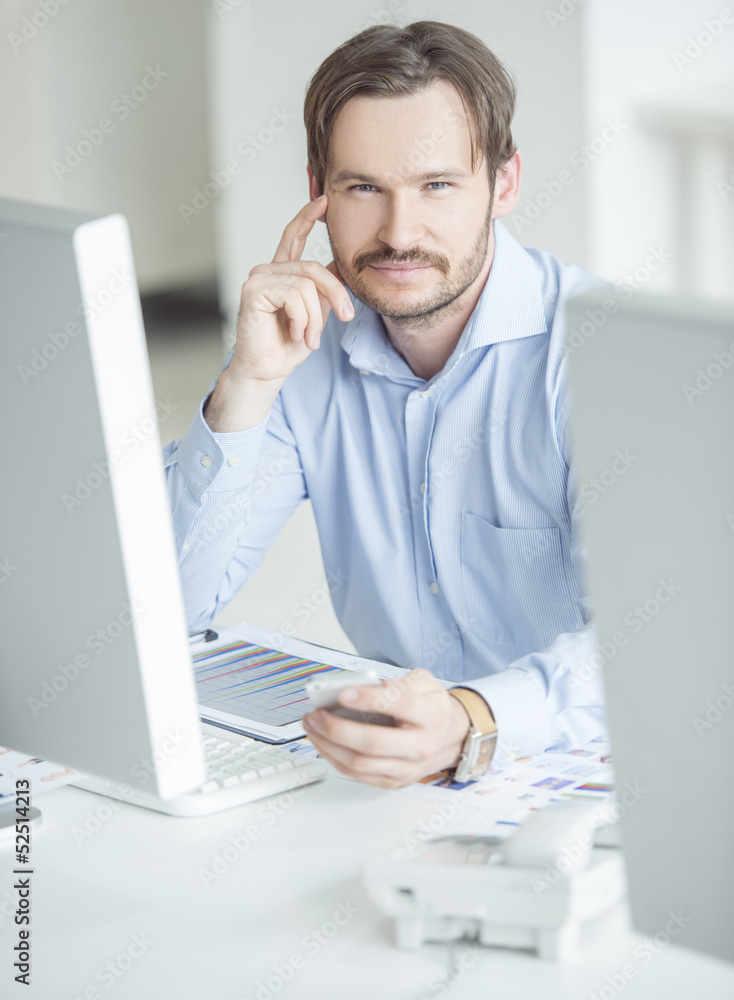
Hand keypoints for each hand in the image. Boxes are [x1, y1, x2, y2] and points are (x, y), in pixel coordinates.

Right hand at [228, 194, 354, 384]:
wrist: (267, 370)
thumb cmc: (287, 346)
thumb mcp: (316, 314)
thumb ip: (324, 290)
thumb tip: (341, 266)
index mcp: (282, 274)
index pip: (293, 237)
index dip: (307, 217)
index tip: (324, 200)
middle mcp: (268, 271)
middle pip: (313, 268)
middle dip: (336, 294)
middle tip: (346, 317)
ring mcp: (258, 279)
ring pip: (306, 285)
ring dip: (315, 317)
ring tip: (308, 337)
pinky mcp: (252, 291)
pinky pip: (293, 295)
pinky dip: (301, 319)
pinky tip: (294, 333)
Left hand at [302, 669, 471, 788]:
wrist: (452, 738)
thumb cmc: (432, 709)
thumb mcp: (425, 683)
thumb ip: (402, 681)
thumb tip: (375, 685)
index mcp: (430, 715)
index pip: (398, 705)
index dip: (368, 698)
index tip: (342, 692)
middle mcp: (420, 745)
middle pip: (372, 742)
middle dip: (338, 728)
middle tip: (317, 714)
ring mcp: (407, 768)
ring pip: (360, 763)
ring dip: (329, 745)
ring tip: (312, 727)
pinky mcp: (394, 781)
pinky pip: (358, 775)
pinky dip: (335, 759)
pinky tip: (323, 743)